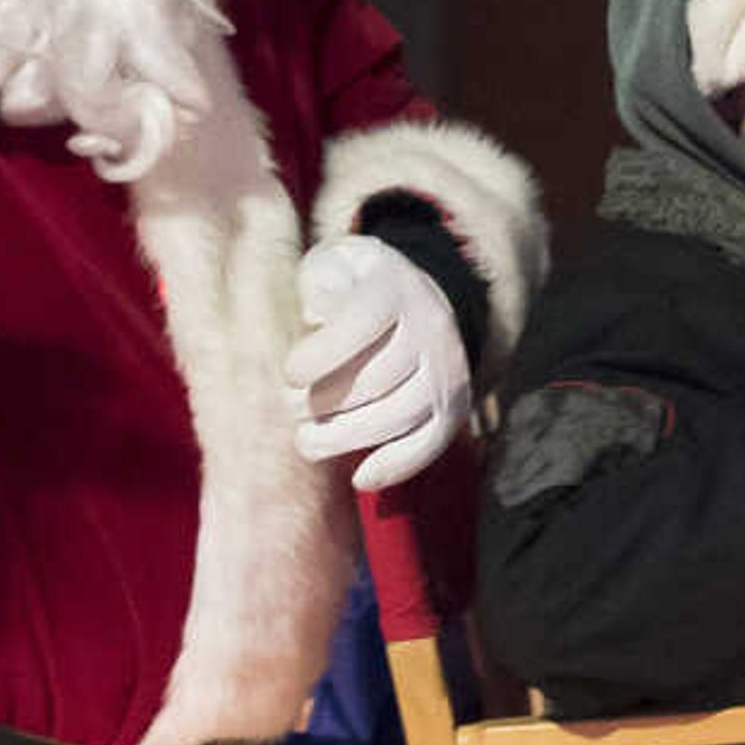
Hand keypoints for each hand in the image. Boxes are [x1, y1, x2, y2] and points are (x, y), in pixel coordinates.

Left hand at [286, 236, 469, 491]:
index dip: (321, 354)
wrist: (419, 296)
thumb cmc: (355, 286)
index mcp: (395, 285)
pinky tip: (361, 479)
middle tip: (290, 407)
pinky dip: (397, 466)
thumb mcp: (334, 265)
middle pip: (376, 378)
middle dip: (323, 401)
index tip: (289, 373)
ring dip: (347, 438)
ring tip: (307, 441)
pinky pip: (432, 441)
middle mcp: (430, 325)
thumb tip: (317, 315)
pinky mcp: (454, 404)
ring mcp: (448, 367)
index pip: (360, 323)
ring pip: (401, 414)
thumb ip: (319, 281)